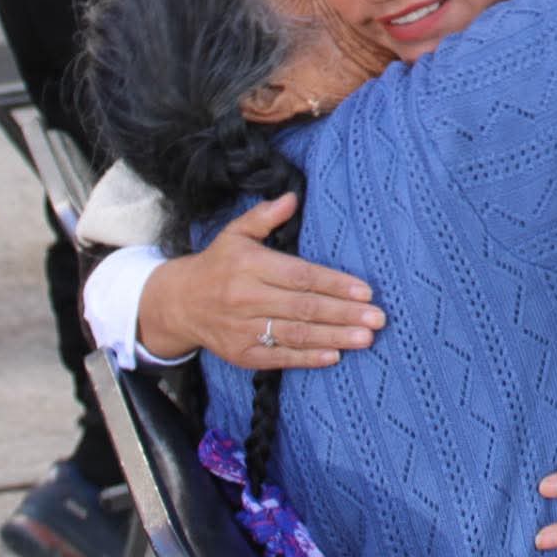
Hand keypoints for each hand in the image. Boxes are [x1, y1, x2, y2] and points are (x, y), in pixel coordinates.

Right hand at [138, 193, 385, 368]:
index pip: (300, 276)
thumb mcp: (236, 233)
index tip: (365, 291)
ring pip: (296, 334)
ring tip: (366, 339)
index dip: (334, 283)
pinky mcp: (241, 354)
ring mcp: (243, 329)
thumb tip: (293, 198)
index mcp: (250, 265)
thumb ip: (265, 216)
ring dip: (334, 337)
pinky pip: (279, 357)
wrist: (178, 304)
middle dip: (343, 314)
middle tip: (378, 318)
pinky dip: (307, 359)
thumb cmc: (218, 264)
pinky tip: (334, 356)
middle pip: (303, 307)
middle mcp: (247, 298)